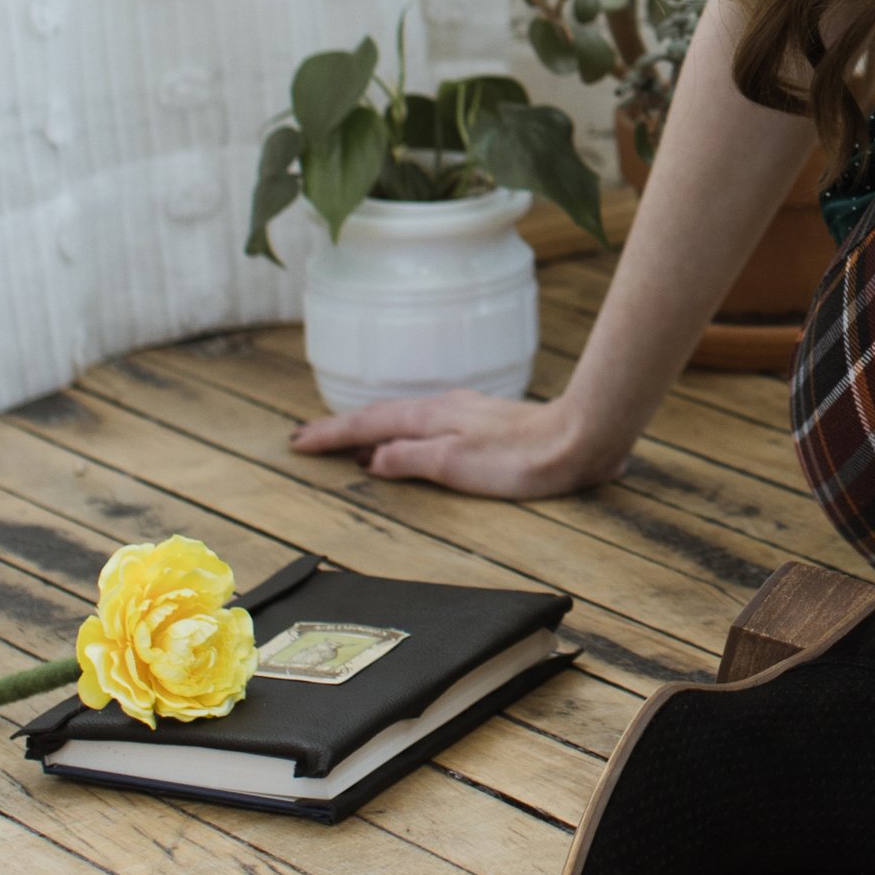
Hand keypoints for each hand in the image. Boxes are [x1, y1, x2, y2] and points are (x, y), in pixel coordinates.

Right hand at [288, 391, 610, 498]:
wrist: (579, 440)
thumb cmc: (522, 459)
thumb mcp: (458, 466)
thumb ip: (411, 459)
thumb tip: (370, 457)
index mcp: (431, 418)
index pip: (368, 425)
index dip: (330, 434)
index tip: (296, 442)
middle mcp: (443, 408)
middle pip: (379, 416)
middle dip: (339, 426)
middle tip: (302, 436)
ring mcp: (462, 412)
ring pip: (400, 416)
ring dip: (366, 426)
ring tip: (339, 436)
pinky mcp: (480, 421)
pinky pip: (421, 421)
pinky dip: (396, 428)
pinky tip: (402, 437)